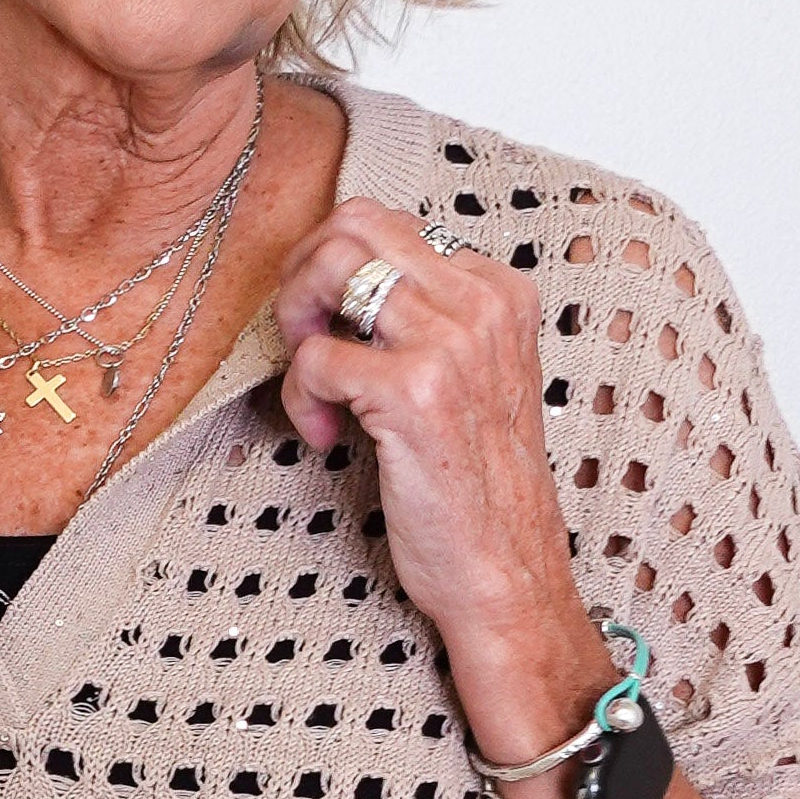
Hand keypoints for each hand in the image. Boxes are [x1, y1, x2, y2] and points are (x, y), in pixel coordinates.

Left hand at [269, 203, 605, 754]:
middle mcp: (483, 305)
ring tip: (312, 385)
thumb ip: (426, 322)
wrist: (504, 575)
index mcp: (500, 292)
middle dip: (303, 274)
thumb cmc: (477, 488)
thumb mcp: (470, 379)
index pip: (389, 225)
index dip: (339, 273)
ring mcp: (451, 344)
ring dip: (295, 326)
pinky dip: (300, 399)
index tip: (334, 331)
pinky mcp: (414, 392)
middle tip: (302, 338)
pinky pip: (315, 356)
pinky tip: (326, 439)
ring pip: (329, 268)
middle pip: (355, 223)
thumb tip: (340, 282)